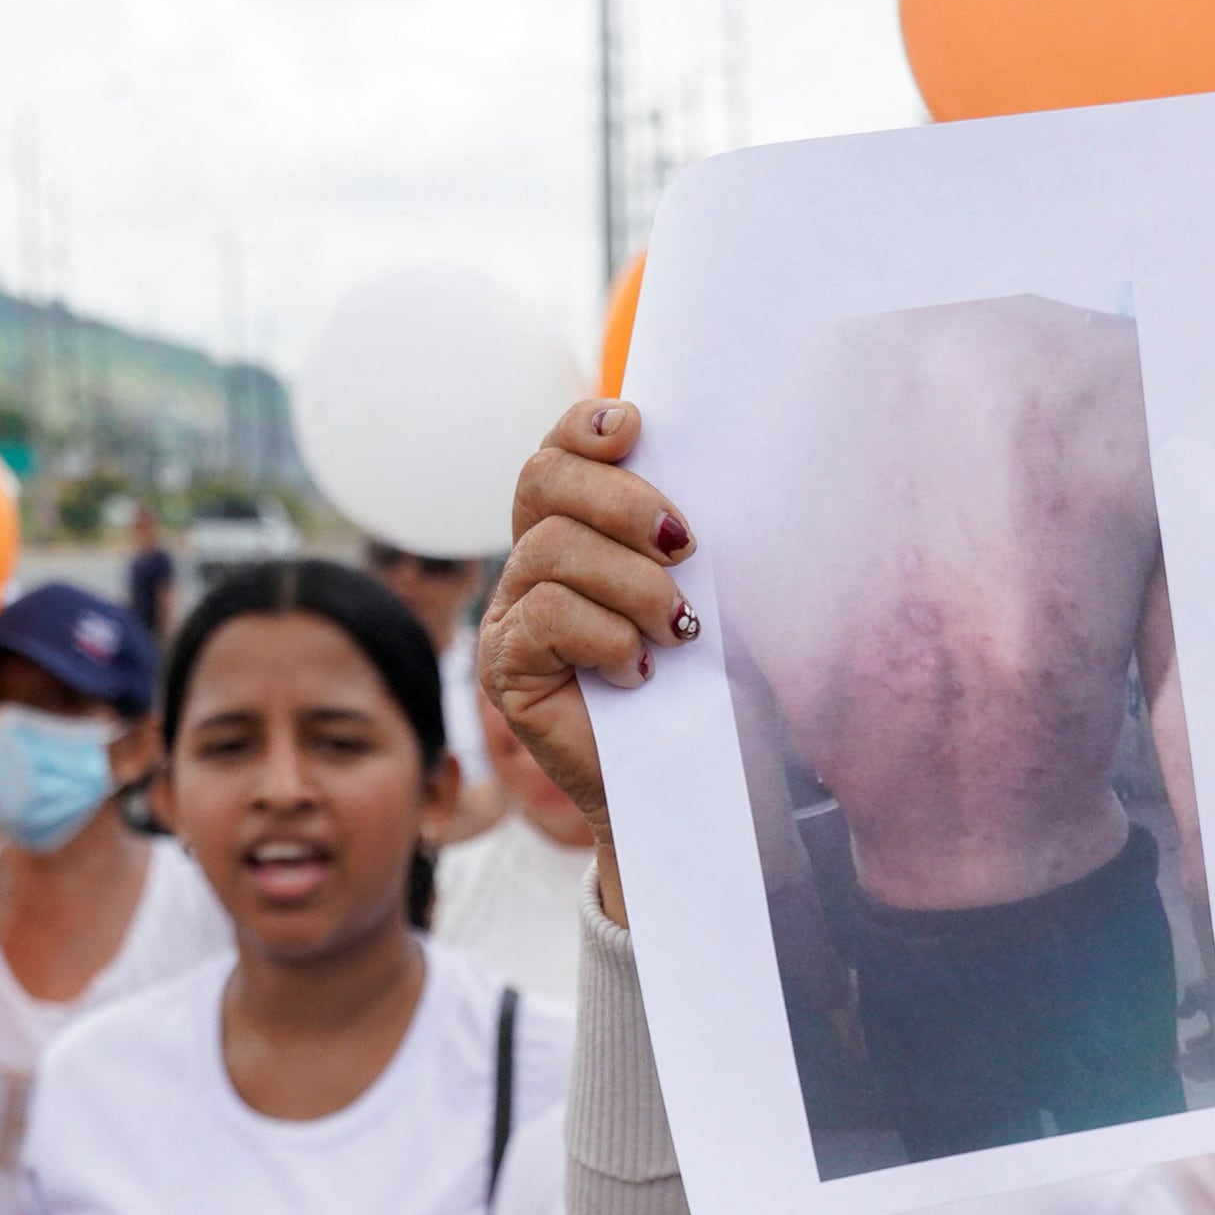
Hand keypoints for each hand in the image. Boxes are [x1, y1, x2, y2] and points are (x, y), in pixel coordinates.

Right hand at [479, 396, 690, 851]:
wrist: (695, 787)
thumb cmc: (709, 687)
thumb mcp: (710, 590)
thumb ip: (680, 529)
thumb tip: (684, 457)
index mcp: (575, 532)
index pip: (557, 452)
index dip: (585, 427)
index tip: (636, 429)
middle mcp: (530, 567)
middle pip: (543, 482)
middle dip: (622, 500)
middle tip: (685, 547)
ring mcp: (510, 619)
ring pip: (552, 551)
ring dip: (632, 585)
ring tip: (677, 631)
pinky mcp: (505, 672)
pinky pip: (545, 617)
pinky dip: (606, 637)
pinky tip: (639, 672)